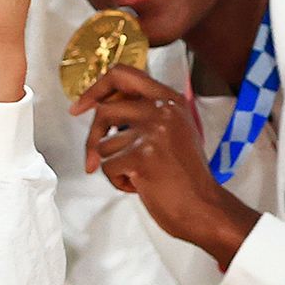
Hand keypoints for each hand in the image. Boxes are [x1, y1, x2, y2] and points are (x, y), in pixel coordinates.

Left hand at [75, 65, 260, 269]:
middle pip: (104, 110)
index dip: (95, 89)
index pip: (123, 74)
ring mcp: (152, 133)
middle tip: (92, 160)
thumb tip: (102, 104)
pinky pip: (107, 167)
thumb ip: (146, 113)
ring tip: (139, 176)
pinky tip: (140, 187)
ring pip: (103, 144)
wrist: (204, 209)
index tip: (80, 106)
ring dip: (113, 165)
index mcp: (171, 101)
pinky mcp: (141, 156)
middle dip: (92, 138)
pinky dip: (117, 182)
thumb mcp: (174, 131)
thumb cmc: (185, 177)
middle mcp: (162, 111)